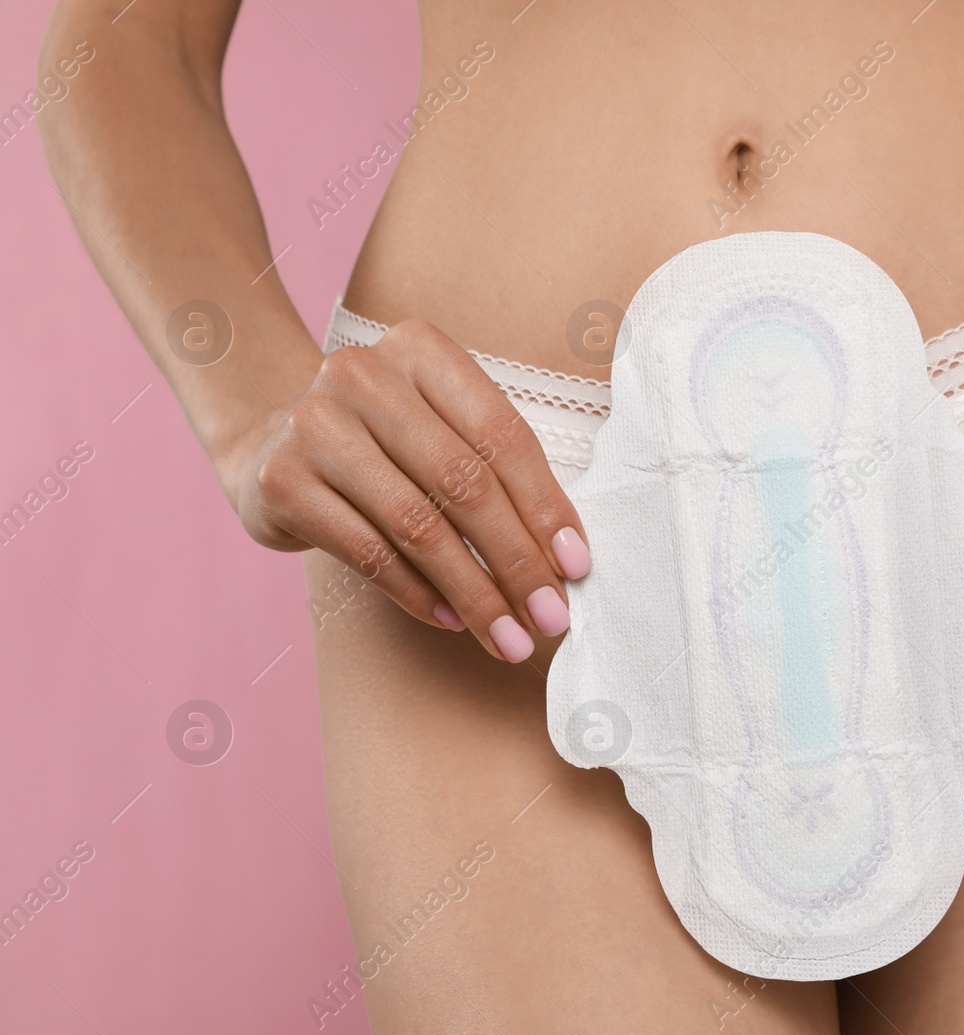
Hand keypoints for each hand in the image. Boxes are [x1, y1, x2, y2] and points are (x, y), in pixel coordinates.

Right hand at [231, 320, 590, 660]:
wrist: (267, 440)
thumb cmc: (385, 441)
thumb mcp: (439, 428)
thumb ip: (496, 473)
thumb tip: (564, 561)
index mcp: (420, 349)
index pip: (501, 436)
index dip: (545, 505)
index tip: (576, 566)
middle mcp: (363, 376)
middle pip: (463, 482)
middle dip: (516, 560)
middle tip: (550, 616)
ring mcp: (313, 426)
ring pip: (417, 524)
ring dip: (473, 591)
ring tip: (508, 636)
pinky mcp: (281, 481)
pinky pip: (368, 552)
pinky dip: (418, 593)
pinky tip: (451, 621)